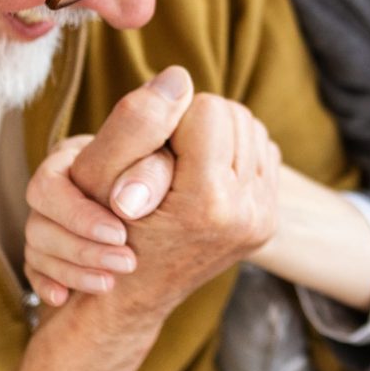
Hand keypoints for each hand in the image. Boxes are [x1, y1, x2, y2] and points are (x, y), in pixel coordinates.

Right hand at [23, 132, 169, 302]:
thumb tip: (126, 204)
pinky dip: (48, 285)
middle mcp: (54, 192)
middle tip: (126, 263)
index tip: (121, 234)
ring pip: (36, 250)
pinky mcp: (48, 253)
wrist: (169, 208)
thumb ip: (150, 172)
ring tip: (111, 282)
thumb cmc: (165, 174)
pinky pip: (34, 272)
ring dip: (73, 270)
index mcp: (71, 161)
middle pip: (39, 223)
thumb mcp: (163, 164)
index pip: (48, 187)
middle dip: (82, 248)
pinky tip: (64, 298)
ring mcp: (47, 223)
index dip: (79, 216)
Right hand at [25, 69, 281, 327]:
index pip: (209, 109)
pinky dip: (234, 154)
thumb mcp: (101, 177)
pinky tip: (204, 175)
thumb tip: (178, 76)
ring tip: (184, 164)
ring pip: (252, 130)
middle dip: (199, 123)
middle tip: (167, 152)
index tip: (153, 146)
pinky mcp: (268, 223)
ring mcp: (261, 222)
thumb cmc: (103, 233)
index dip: (174, 117)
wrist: (131, 294)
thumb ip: (136, 121)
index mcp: (206, 203)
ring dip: (218, 136)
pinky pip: (263, 154)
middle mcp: (244, 216)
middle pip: (236, 116)